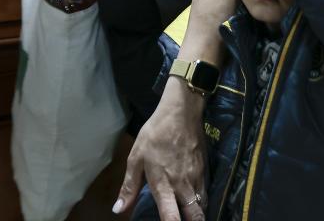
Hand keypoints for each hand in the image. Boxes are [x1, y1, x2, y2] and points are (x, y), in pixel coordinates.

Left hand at [113, 80, 206, 219]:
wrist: (181, 112)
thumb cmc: (155, 134)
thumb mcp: (136, 157)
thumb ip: (129, 186)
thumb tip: (118, 210)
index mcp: (164, 186)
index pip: (171, 217)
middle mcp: (183, 186)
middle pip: (195, 216)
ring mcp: (197, 178)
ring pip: (202, 205)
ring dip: (197, 213)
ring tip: (190, 215)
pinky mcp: (205, 169)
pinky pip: (205, 192)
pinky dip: (201, 200)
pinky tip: (195, 199)